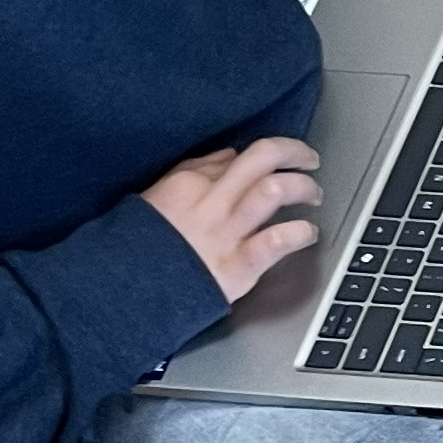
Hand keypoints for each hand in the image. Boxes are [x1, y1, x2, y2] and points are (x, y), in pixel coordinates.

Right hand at [142, 135, 321, 301]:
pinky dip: (301, 233)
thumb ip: (197, 173)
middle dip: (296, 152)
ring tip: (314, 195)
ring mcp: (227, 232)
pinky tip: (309, 233)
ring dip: (304, 187)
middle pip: (264, 157)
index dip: (269, 153)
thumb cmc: (142, 247)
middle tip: (310, 160)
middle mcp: (213, 200)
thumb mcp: (159, 197)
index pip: (242, 154)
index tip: (279, 159)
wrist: (128, 290)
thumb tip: (230, 154)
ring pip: (275, 190)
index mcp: (192, 182)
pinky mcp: (239, 264)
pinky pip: (278, 241)